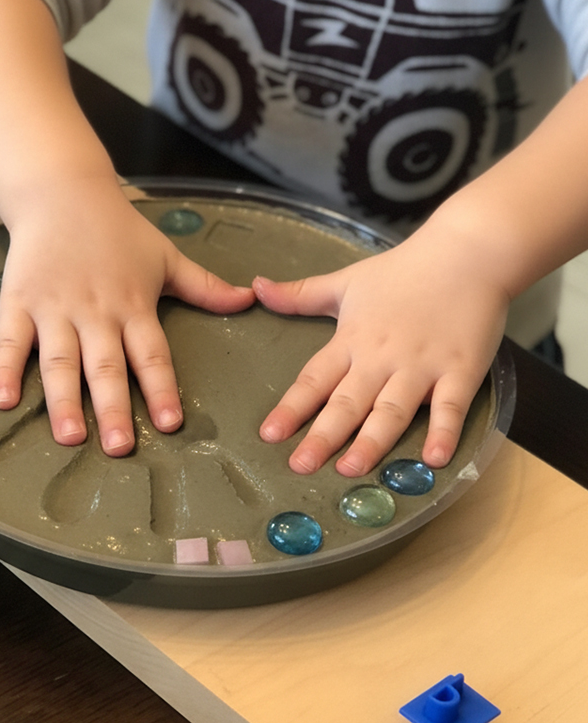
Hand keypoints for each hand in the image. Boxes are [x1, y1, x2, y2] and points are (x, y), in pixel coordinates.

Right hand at [0, 179, 254, 455]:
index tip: (170, 423)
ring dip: (63, 400)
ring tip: (69, 437)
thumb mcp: (166, 256)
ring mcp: (54, 309)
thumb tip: (250, 299)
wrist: (62, 193)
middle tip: (119, 447)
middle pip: (106, 366)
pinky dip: (6, 369)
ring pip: (60, 361)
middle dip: (113, 408)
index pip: (152, 354)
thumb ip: (204, 285)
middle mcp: (95, 313)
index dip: (162, 389)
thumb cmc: (119, 229)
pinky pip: (11, 341)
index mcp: (134, 305)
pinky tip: (3, 401)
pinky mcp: (19, 302)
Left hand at [254, 232, 508, 475]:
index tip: (269, 435)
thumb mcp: (345, 281)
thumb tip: (256, 287)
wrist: (467, 253)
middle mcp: (381, 359)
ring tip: (350, 469)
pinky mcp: (460, 370)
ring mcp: (421, 367)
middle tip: (301, 467)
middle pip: (347, 403)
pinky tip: (434, 460)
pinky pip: (450, 407)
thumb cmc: (402, 270)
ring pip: (391, 410)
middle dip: (322, 437)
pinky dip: (444, 433)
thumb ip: (300, 294)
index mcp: (351, 340)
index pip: (313, 379)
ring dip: (371, 442)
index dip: (291, 408)